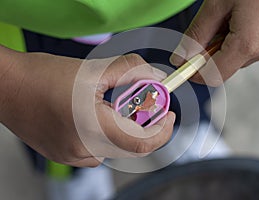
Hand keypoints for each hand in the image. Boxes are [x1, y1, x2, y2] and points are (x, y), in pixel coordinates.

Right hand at [0, 47, 174, 166]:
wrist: (6, 87)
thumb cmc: (42, 76)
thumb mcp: (92, 69)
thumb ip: (130, 71)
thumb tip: (156, 77)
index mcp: (92, 128)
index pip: (142, 142)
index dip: (163, 130)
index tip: (169, 115)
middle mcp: (83, 150)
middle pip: (131, 146)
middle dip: (145, 126)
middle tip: (145, 106)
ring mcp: (72, 156)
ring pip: (115, 149)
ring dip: (124, 130)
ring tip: (116, 107)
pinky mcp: (64, 155)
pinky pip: (97, 151)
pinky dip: (107, 135)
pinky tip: (97, 117)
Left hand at [171, 0, 258, 85]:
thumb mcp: (216, 4)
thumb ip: (197, 34)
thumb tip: (181, 57)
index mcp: (248, 44)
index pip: (214, 76)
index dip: (196, 73)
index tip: (185, 66)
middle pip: (228, 65)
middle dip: (212, 51)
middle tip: (210, 25)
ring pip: (241, 55)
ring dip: (229, 42)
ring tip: (232, 14)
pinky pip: (256, 45)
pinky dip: (244, 37)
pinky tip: (245, 16)